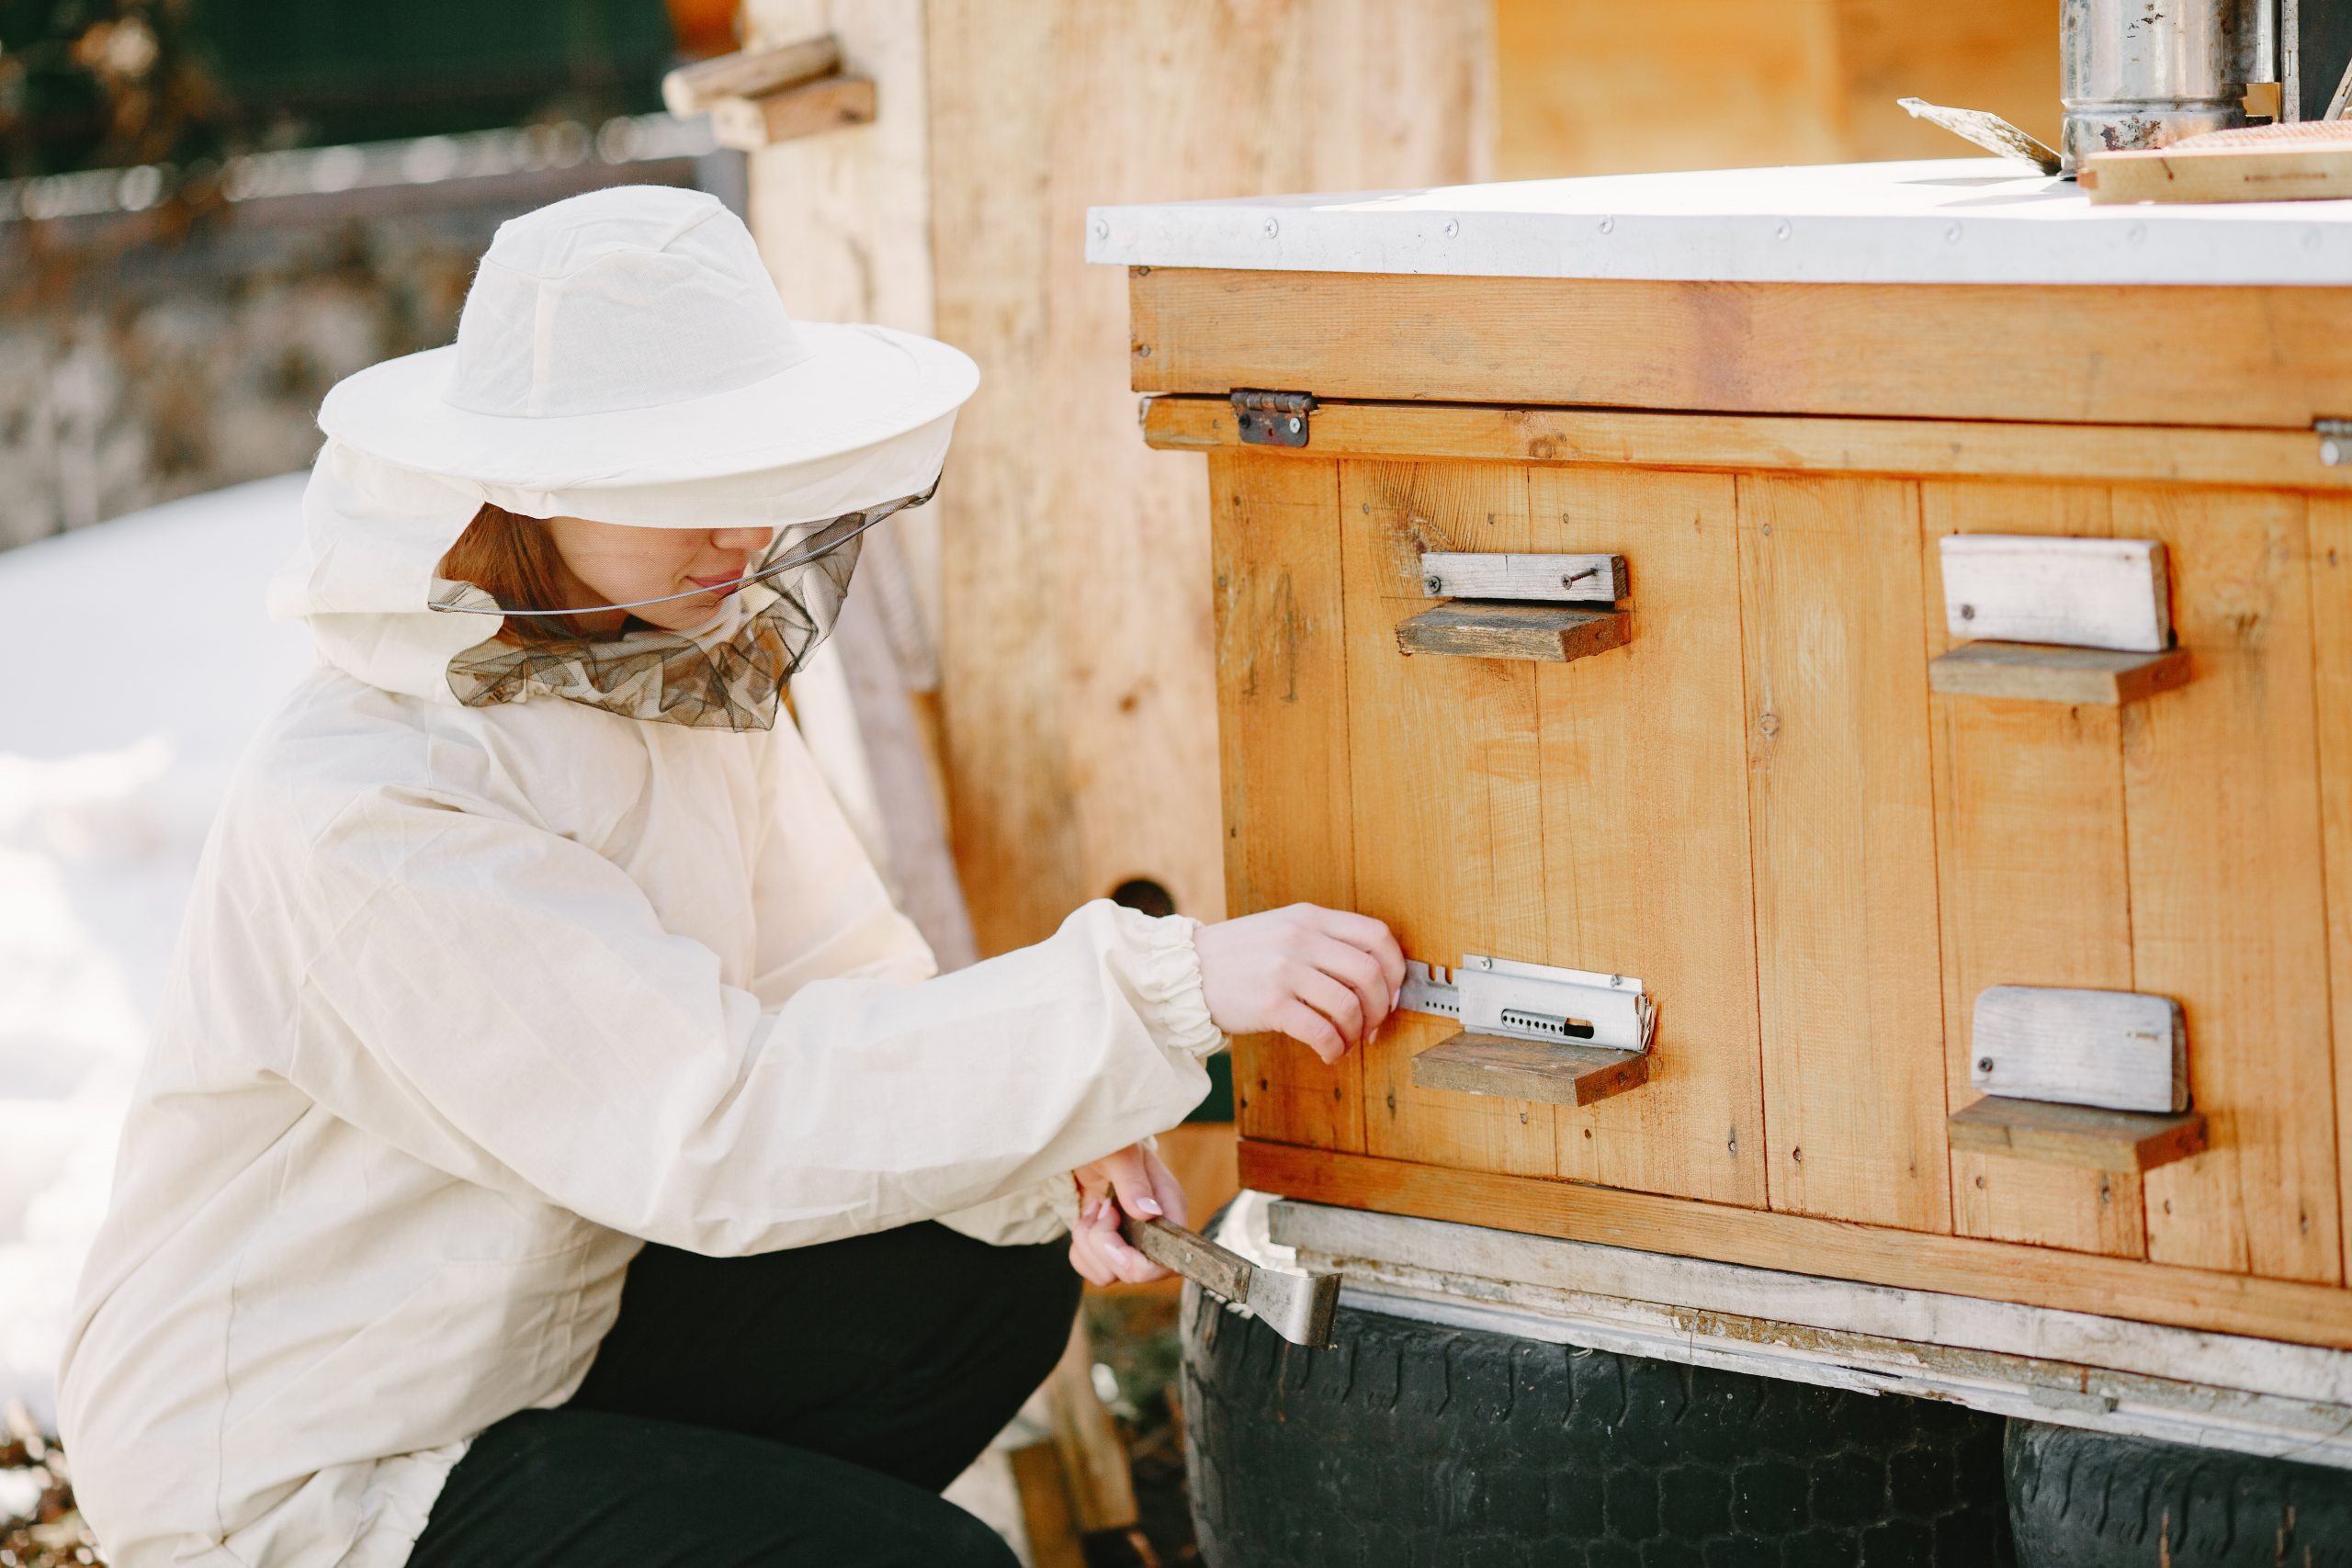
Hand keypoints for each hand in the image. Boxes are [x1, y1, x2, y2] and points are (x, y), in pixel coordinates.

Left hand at [1067, 1141, 1186, 1285]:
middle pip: (1135, 1273)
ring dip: (1088, 1245)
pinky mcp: (1111, 1247)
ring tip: (1091, 1209)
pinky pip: (1095, 1271)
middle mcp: (1156, 1230)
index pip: (1167, 1261)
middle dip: (1103, 1246)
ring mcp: (1133, 1242)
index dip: (1134, 1259)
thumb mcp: (1119, 1153)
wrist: (1088, 1142)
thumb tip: (1149, 1212)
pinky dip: (1080, 1252)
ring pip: (1110, 1274)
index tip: (1110, 1221)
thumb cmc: (1108, 1140)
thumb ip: (1133, 1181)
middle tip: (1098, 1209)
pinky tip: (1084, 1220)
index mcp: (1169, 1207)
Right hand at [1193, 903, 1405, 1063]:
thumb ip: (1324, 941)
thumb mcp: (1283, 929)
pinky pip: (1321, 1031)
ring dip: (1357, 1032)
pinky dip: (1334, 1048)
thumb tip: (1373, 975)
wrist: (1188, 970)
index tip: (1392, 992)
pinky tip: (1328, 1052)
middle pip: (1370, 973)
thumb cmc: (1239, 955)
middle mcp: (1301, 938)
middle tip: (1374, 1026)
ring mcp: (1285, 970)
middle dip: (1382, 1008)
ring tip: (1347, 1042)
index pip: (1377, 935)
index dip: (1395, 969)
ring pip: (1349, 1005)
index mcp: (1310, 917)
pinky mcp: (1270, 1003)